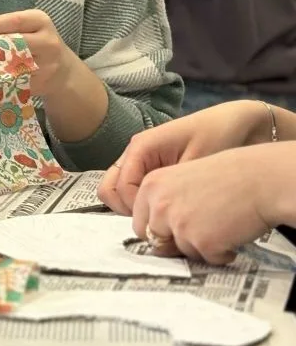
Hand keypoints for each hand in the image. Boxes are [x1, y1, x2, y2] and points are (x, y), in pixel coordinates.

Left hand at [0, 9, 74, 97]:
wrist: (63, 70)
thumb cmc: (35, 42)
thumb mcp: (27, 28)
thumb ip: (5, 28)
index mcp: (40, 21)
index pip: (14, 21)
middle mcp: (48, 42)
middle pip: (15, 43)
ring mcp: (48, 66)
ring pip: (15, 66)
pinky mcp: (43, 84)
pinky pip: (17, 82)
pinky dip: (0, 81)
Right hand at [99, 100, 273, 214]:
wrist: (235, 123)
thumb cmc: (218, 138)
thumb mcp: (196, 164)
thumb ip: (173, 189)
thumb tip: (160, 217)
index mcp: (141, 147)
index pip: (121, 188)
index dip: (138, 209)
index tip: (166, 222)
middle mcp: (134, 153)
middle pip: (110, 190)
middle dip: (129, 210)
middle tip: (160, 222)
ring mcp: (141, 160)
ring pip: (119, 191)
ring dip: (135, 208)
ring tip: (165, 217)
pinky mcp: (152, 167)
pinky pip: (135, 189)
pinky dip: (144, 203)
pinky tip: (170, 209)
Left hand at [130, 145, 291, 263]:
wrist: (258, 179)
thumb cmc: (228, 176)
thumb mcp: (181, 179)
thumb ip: (163, 202)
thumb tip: (156, 232)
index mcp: (151, 186)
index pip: (139, 221)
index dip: (157, 229)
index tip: (171, 231)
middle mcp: (159, 205)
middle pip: (155, 240)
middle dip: (174, 242)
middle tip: (197, 233)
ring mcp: (178, 224)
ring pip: (181, 251)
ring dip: (200, 246)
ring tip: (219, 226)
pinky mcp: (200, 241)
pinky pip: (206, 259)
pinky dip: (220, 253)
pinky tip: (231, 234)